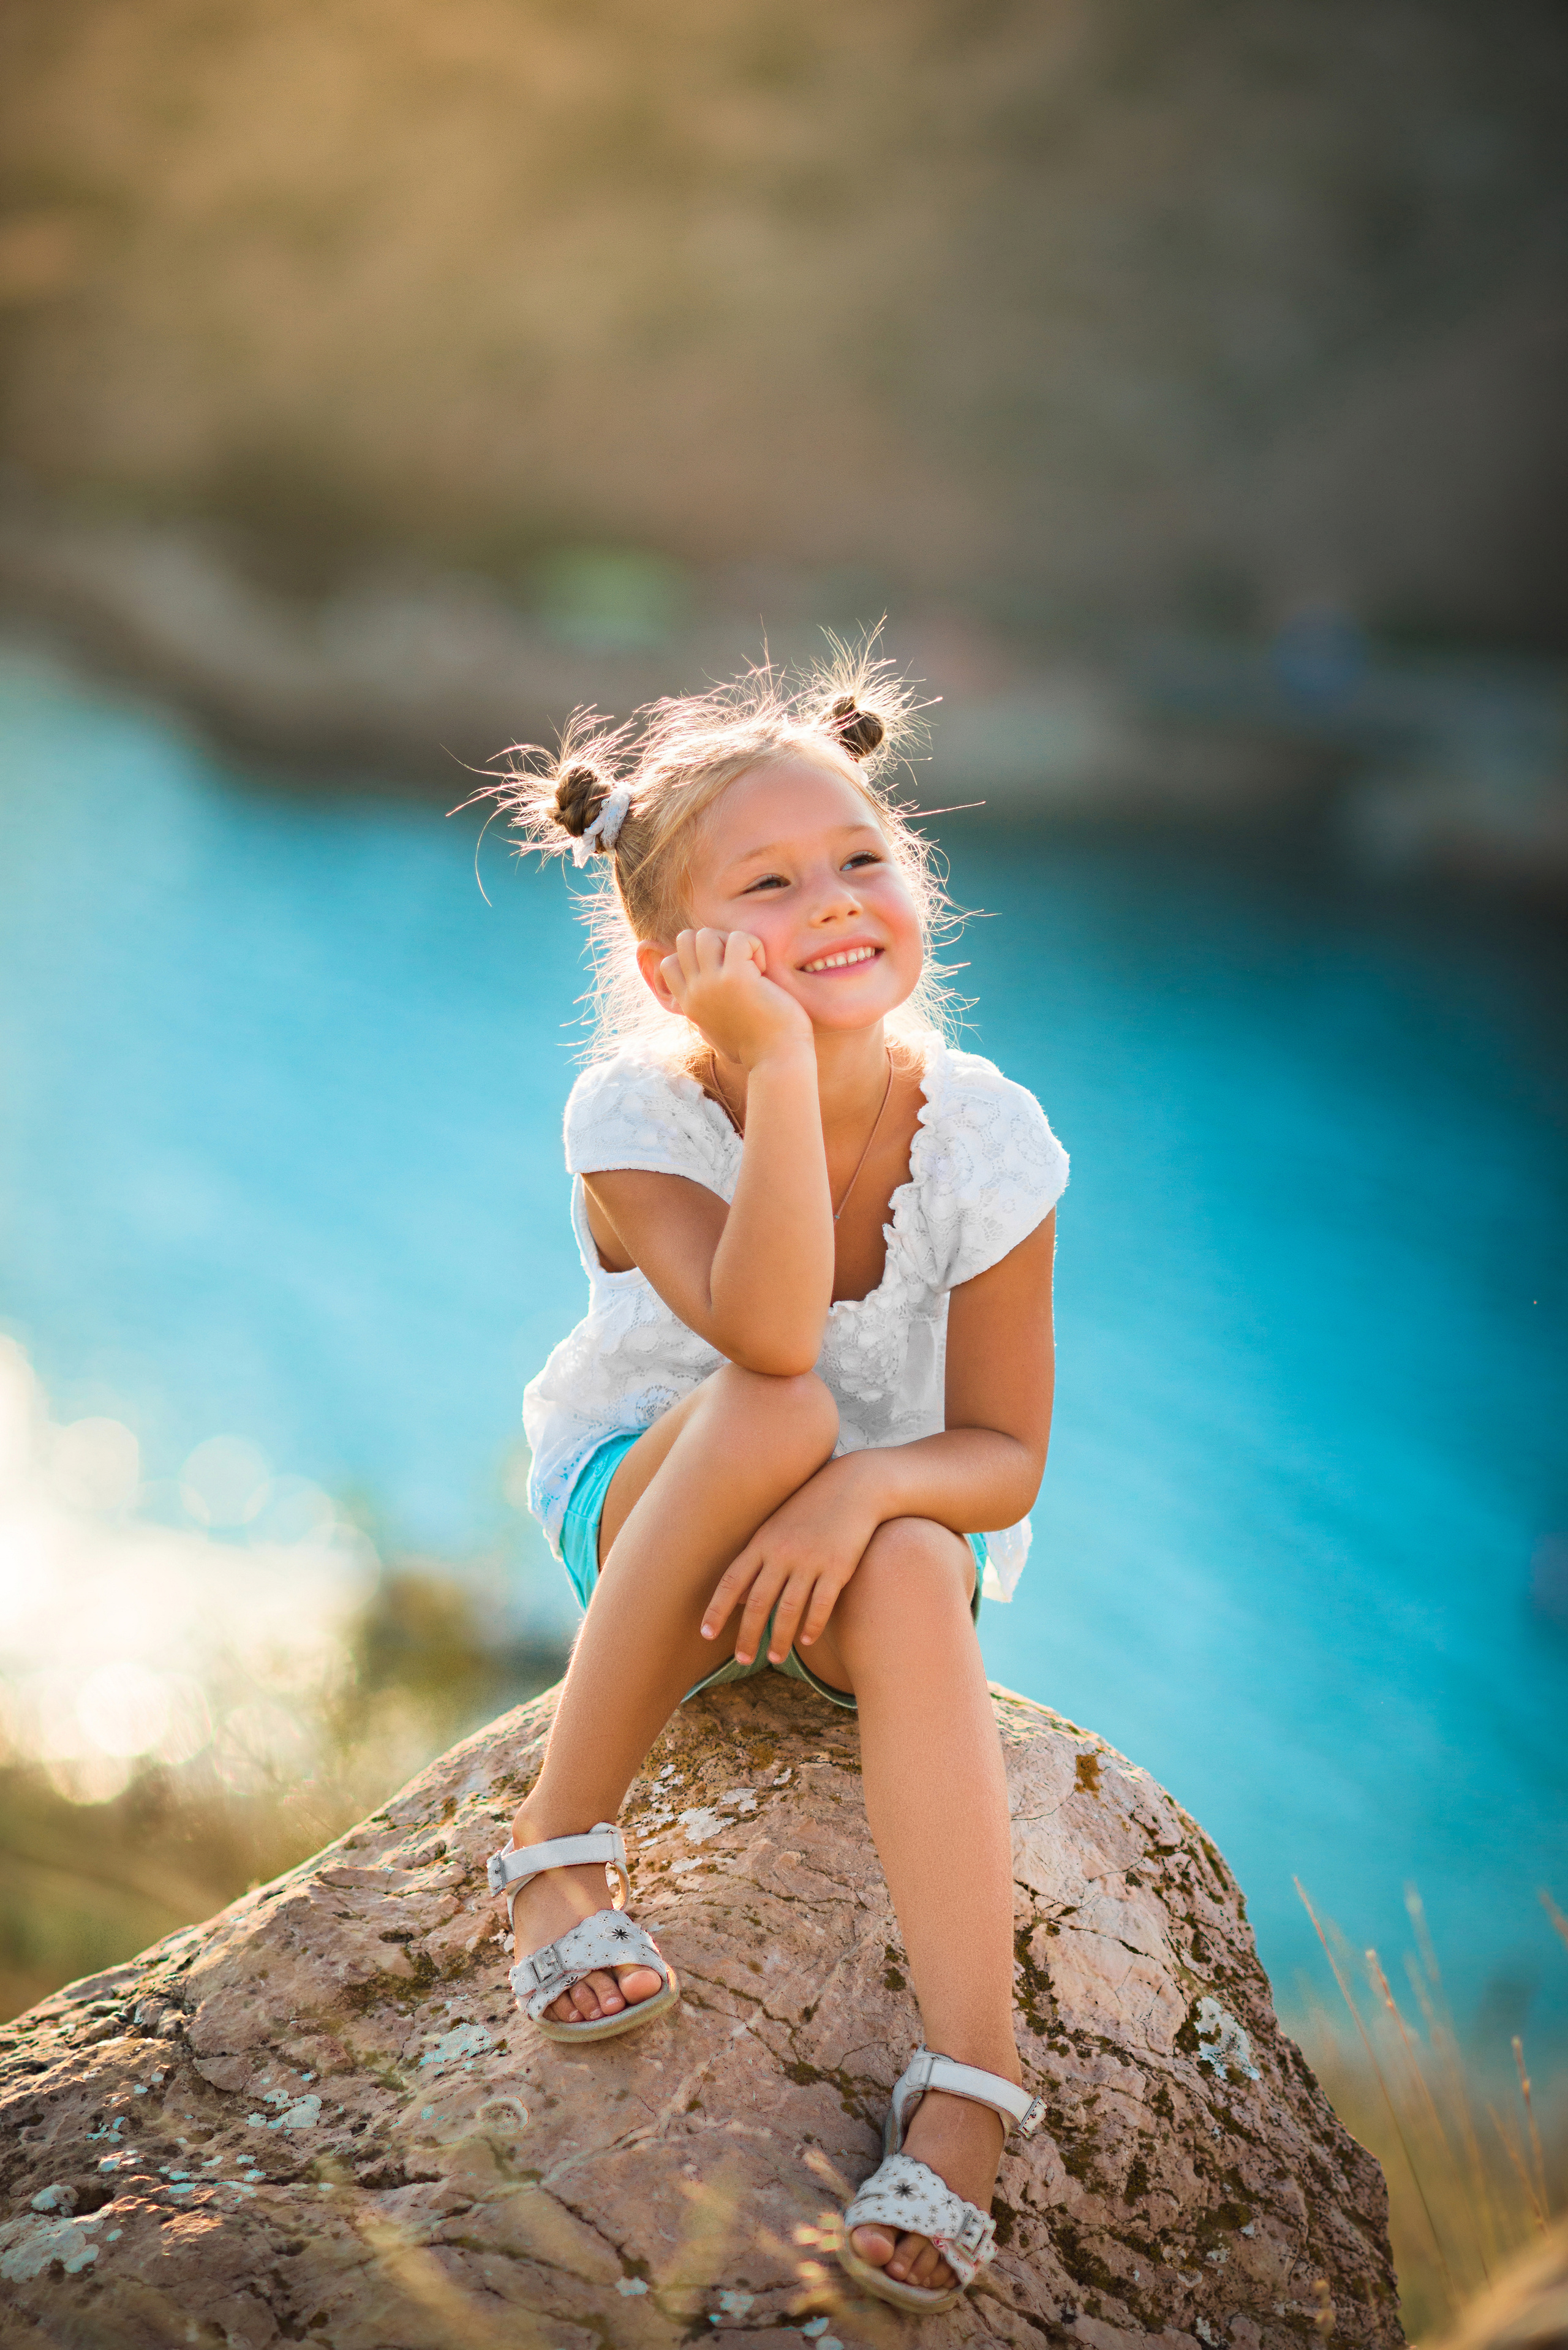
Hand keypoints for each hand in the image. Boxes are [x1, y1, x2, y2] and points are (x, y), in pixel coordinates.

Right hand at [658, 928, 811, 1069]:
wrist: (776, 1061)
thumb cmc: (756, 1050)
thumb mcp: (716, 1034)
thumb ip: (705, 1018)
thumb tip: (698, 1019)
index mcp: (689, 1004)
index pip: (668, 963)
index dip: (695, 956)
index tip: (721, 973)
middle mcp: (695, 992)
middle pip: (685, 940)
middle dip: (713, 941)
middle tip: (738, 963)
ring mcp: (712, 984)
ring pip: (706, 934)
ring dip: (733, 942)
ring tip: (751, 966)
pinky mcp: (737, 977)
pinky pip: (739, 938)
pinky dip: (755, 946)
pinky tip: (764, 971)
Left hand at [701, 1458, 877, 1664]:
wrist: (855, 1486)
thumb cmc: (811, 1508)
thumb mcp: (776, 1528)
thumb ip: (755, 1561)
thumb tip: (735, 1598)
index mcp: (762, 1542)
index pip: (731, 1581)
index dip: (716, 1610)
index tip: (706, 1635)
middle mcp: (782, 1553)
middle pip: (758, 1602)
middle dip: (747, 1635)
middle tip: (743, 1660)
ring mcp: (811, 1560)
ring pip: (789, 1609)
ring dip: (780, 1637)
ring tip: (774, 1657)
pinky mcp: (838, 1567)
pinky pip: (821, 1604)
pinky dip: (812, 1625)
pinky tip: (806, 1641)